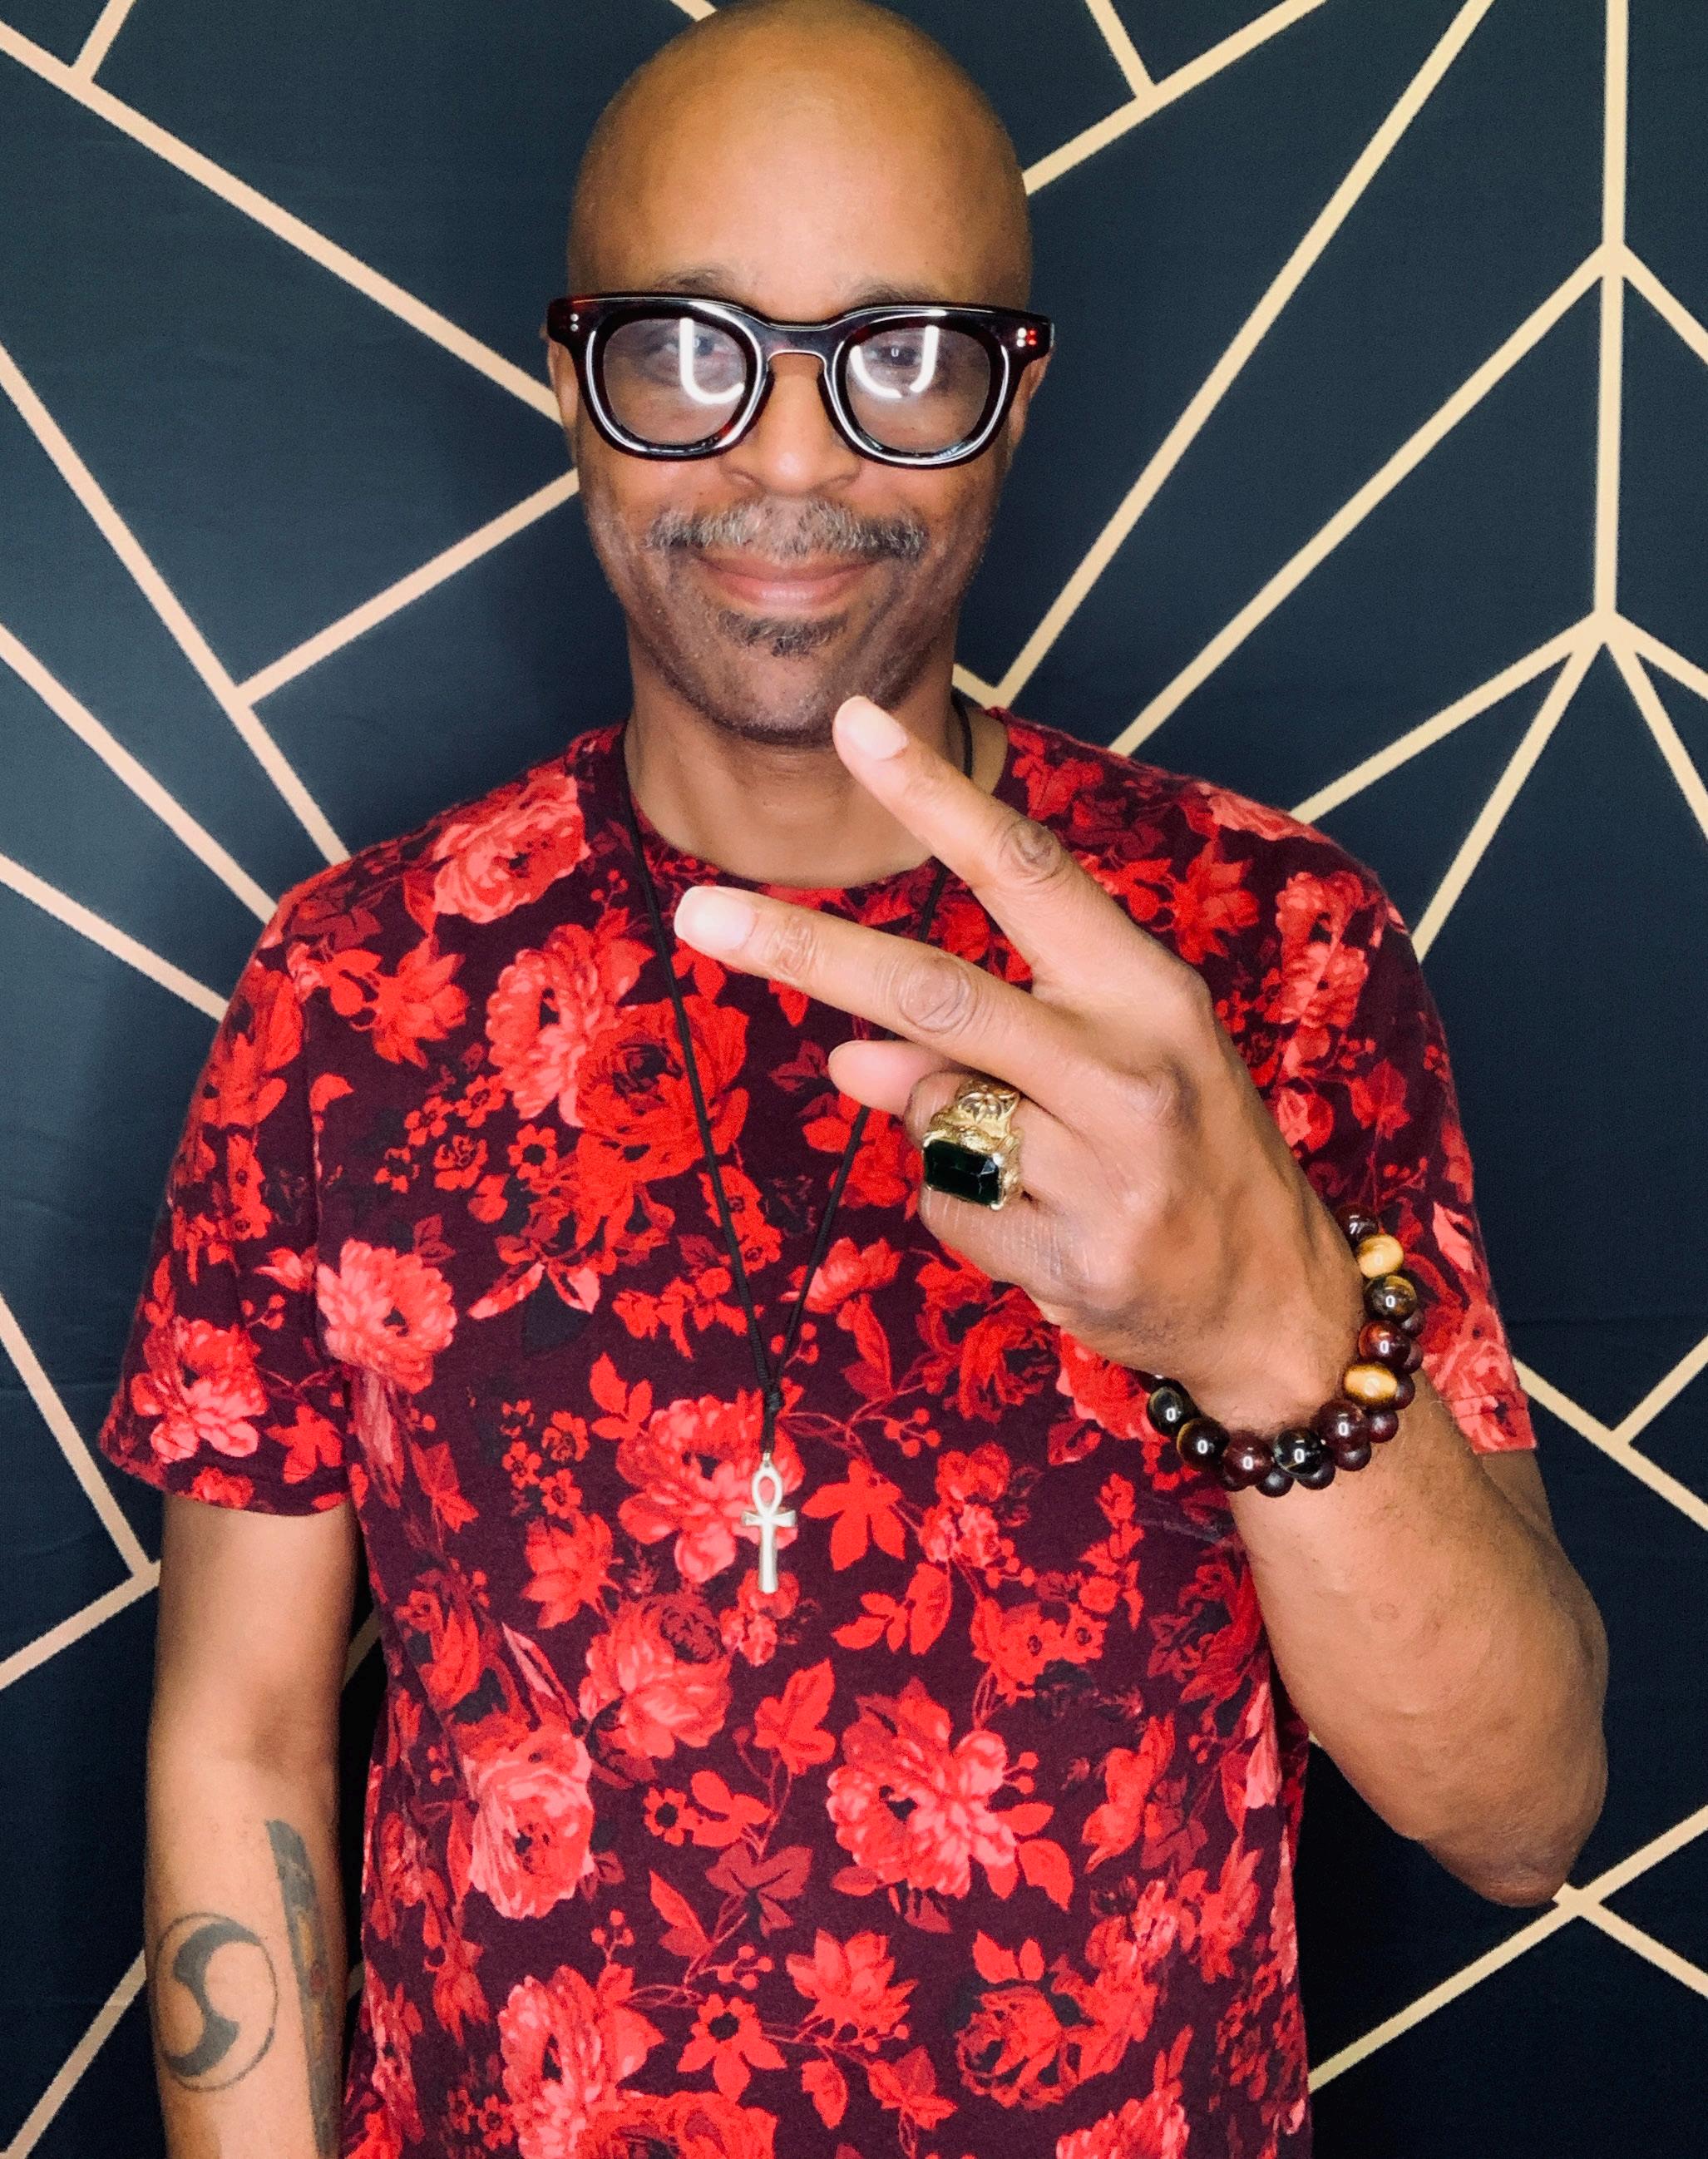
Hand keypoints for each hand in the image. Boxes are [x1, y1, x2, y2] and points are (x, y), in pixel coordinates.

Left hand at [672, 696, 1364, 1430]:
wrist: (1275, 1302)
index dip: (935, 795)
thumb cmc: (1182, 1150)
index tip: (853, 724)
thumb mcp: (1113, 1064)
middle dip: (804, 950)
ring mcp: (1103, 1170)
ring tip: (1040, 1166)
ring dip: (943, 1129)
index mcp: (1146, 991)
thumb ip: (986, 1037)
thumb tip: (852, 1054)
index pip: (1025, 870)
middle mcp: (1128, 1068)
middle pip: (933, 992)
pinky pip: (946, 1209)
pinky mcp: (1072, 1258)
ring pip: (930, 1115)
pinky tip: (1046, 1227)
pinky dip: (967, 1213)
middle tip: (700, 913)